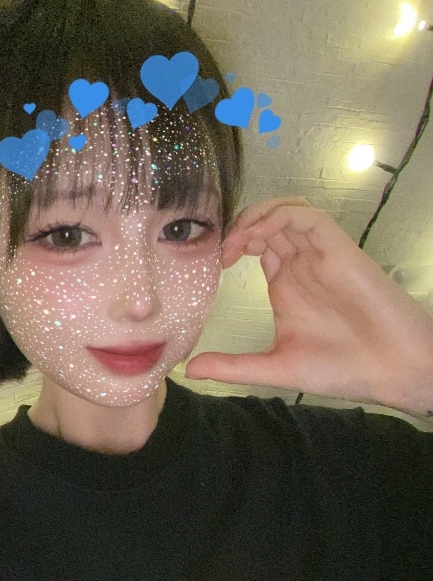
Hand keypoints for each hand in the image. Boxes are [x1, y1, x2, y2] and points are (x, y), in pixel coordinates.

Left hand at [185, 197, 432, 413]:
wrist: (391, 370)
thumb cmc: (341, 369)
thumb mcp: (275, 367)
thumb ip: (233, 366)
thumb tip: (190, 369)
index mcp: (286, 285)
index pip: (255, 245)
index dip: (230, 244)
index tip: (210, 263)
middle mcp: (301, 264)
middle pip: (266, 222)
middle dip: (237, 226)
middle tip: (217, 250)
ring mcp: (319, 254)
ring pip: (285, 211)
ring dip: (255, 217)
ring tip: (234, 243)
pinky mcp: (338, 248)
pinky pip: (307, 216)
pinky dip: (279, 217)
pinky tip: (257, 237)